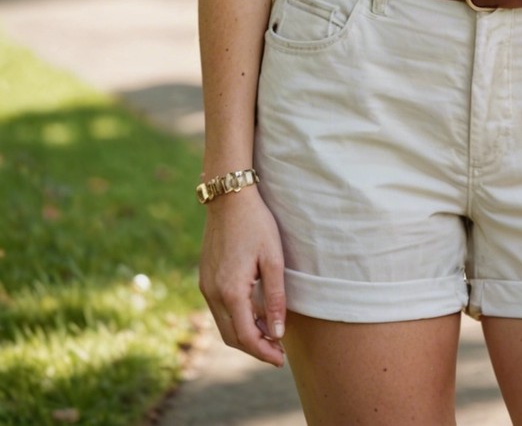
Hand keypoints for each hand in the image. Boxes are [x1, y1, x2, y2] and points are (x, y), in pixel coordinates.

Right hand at [199, 188, 286, 365]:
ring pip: (223, 325)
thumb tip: (278, 332)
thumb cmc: (256, 224)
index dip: (264, 352)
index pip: (246, 336)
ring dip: (244, 335)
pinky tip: (254, 315)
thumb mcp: (273, 259)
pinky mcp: (205, 278)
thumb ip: (276, 298)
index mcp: (231, 291)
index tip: (281, 359)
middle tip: (278, 352)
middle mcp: (213, 293)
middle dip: (255, 348)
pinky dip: (235, 320)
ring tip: (269, 335)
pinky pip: (219, 310)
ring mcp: (206, 286)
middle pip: (232, 337)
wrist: (229, 198)